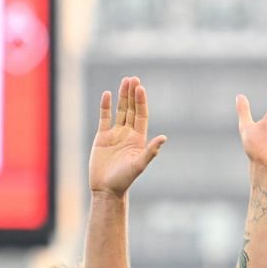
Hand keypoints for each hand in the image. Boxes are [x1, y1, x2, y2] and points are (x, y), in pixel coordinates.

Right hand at [90, 77, 166, 195]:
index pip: (141, 115)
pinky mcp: (102, 137)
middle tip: (133, 78)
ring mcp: (115, 134)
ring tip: (125, 81)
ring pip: (119, 111)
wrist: (106, 189)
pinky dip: (105, 106)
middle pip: (131, 109)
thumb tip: (164, 138)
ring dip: (122, 96)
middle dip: (132, 94)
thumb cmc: (124, 180)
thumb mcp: (139, 165)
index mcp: (138, 139)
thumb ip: (151, 151)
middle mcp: (128, 134)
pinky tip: (107, 94)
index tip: (140, 88)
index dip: (141, 102)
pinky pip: (104, 118)